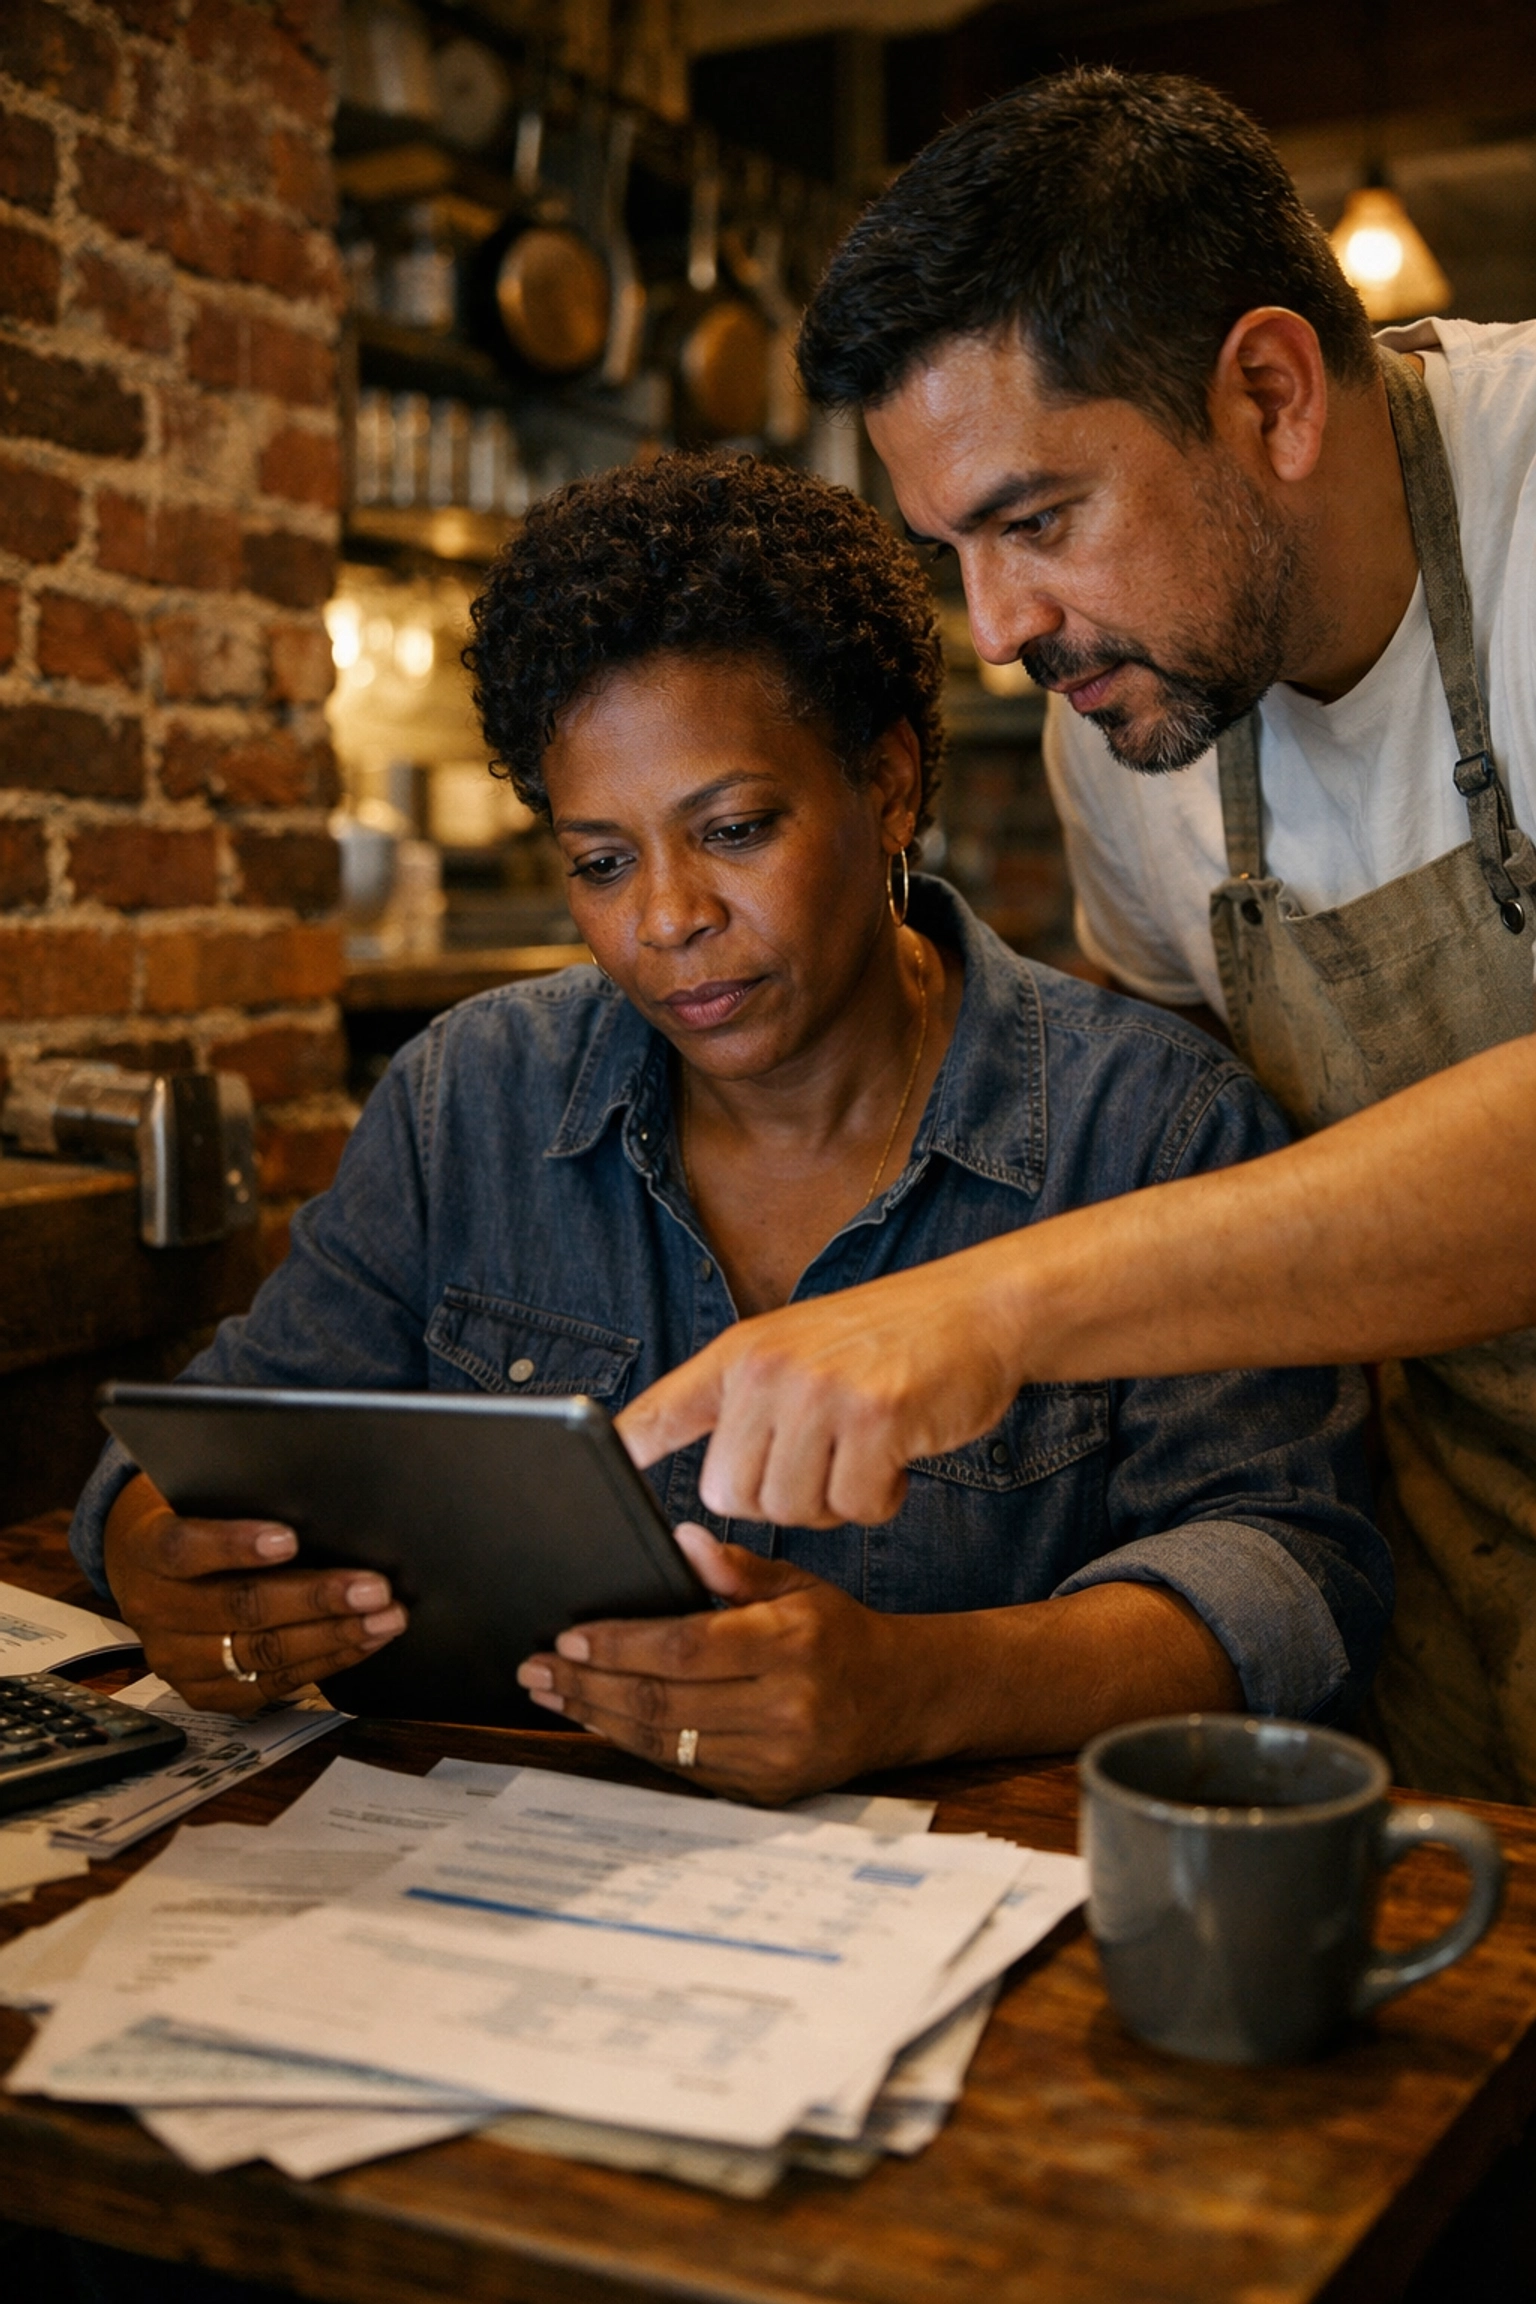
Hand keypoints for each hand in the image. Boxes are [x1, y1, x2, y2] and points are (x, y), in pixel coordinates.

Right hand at [103, 1475, 407, 1714]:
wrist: (145, 1569)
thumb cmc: (193, 1519)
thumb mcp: (199, 1496)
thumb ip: (242, 1498)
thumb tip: (322, 1497)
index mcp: (146, 1552)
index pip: (184, 1549)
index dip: (235, 1545)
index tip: (290, 1538)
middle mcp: (154, 1610)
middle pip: (237, 1608)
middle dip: (315, 1598)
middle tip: (373, 1588)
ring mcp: (177, 1659)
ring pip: (261, 1652)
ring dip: (334, 1635)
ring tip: (385, 1618)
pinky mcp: (205, 1691)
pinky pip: (272, 1684)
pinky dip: (326, 1662)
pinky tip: (363, 1642)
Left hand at [515, 1524, 930, 1803]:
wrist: (901, 1699)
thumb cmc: (838, 1632)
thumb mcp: (797, 1584)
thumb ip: (735, 1568)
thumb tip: (679, 1541)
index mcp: (791, 1644)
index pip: (684, 1647)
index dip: (619, 1644)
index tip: (567, 1635)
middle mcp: (785, 1707)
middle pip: (663, 1701)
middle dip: (588, 1684)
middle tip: (535, 1668)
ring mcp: (775, 1758)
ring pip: (665, 1742)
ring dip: (598, 1717)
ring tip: (552, 1694)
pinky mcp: (765, 1792)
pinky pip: (684, 1767)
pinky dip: (635, 1742)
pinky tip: (600, 1718)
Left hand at [616, 1245, 1020, 1526]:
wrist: (976, 1309)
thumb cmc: (886, 1342)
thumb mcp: (796, 1348)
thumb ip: (743, 1399)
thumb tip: (703, 1473)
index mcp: (740, 1354)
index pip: (662, 1411)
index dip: (625, 1454)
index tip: (589, 1488)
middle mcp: (768, 1370)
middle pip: (731, 1495)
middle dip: (780, 1499)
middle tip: (825, 1464)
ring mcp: (820, 1392)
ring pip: (792, 1509)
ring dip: (835, 1502)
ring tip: (864, 1452)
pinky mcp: (876, 1418)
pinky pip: (855, 1508)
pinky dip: (880, 1500)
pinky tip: (897, 1457)